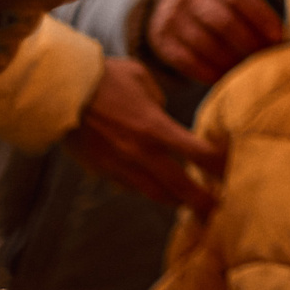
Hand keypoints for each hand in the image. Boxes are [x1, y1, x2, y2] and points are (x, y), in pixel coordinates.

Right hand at [64, 58, 224, 212]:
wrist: (58, 92)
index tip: (232, 172)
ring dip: (175, 200)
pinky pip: (131, 187)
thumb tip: (164, 117)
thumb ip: (159, 101)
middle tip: (219, 212)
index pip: (198, 154)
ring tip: (191, 204)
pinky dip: (147, 189)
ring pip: (155, 193)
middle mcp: (140, 153)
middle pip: (180, 187)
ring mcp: (120, 166)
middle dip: (202, 201)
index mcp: (155, 127)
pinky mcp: (102, 172)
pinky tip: (156, 187)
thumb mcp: (142, 79)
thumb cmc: (103, 77)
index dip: (219, 166)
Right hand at [145, 0, 282, 84]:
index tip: (279, 38)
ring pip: (204, 43)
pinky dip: (207, 72)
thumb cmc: (214, 0)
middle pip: (222, 21)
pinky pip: (186, 60)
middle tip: (267, 59)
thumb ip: (252, 9)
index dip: (261, 18)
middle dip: (249, 42)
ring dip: (230, 61)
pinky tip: (223, 78)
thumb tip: (286, 38)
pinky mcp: (162, 40)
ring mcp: (172, 17)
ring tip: (248, 73)